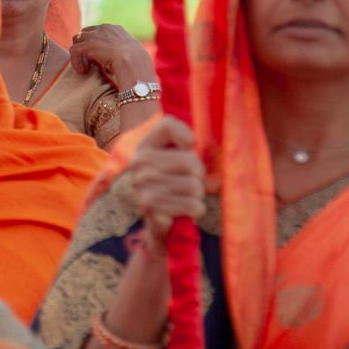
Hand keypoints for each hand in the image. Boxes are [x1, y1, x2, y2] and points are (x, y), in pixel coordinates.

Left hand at [71, 24, 156, 90]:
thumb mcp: (132, 54)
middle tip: (91, 64)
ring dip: (79, 55)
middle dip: (85, 47)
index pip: (98, 32)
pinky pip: (74, 51)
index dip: (95, 45)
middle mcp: (104, 28)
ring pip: (77, 41)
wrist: (134, 62)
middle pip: (85, 34)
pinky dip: (76, 62)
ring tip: (86, 68)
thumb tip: (118, 59)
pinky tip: (83, 71)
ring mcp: (95, 35)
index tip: (99, 59)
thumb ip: (123, 52)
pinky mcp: (87, 45)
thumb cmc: (138, 63)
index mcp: (116, 29)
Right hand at [130, 116, 205, 252]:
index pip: (169, 124)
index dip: (188, 136)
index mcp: (145, 146)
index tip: (189, 149)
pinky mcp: (151, 207)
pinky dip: (196, 210)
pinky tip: (184, 211)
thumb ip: (192, 146)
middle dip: (199, 176)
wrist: (160, 223)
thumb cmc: (177, 184)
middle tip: (190, 182)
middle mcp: (139, 162)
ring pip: (194, 186)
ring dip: (198, 195)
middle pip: (191, 161)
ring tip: (186, 197)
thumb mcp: (181, 160)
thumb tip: (209, 147)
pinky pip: (193, 206)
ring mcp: (143, 185)